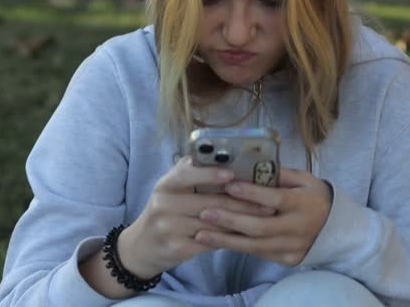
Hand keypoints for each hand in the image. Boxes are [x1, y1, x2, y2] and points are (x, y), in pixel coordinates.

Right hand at [118, 156, 275, 277]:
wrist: (141, 247)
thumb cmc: (165, 212)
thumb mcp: (170, 189)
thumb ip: (191, 174)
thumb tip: (227, 160)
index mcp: (166, 185)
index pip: (187, 173)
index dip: (210, 173)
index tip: (232, 173)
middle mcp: (164, 204)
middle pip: (210, 202)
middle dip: (243, 203)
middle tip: (268, 202)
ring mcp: (169, 228)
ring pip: (214, 224)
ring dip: (242, 222)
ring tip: (264, 219)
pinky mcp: (177, 248)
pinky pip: (210, 243)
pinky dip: (230, 239)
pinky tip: (247, 236)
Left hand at [193, 167, 331, 265]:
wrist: (336, 228)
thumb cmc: (314, 197)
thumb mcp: (304, 180)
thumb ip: (280, 174)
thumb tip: (251, 163)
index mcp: (303, 203)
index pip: (275, 199)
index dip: (252, 193)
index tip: (229, 185)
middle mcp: (298, 228)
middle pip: (260, 227)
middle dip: (230, 220)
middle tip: (204, 212)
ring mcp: (293, 247)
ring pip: (255, 246)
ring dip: (226, 240)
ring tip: (201, 233)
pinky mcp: (287, 260)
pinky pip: (259, 254)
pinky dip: (237, 248)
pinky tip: (217, 241)